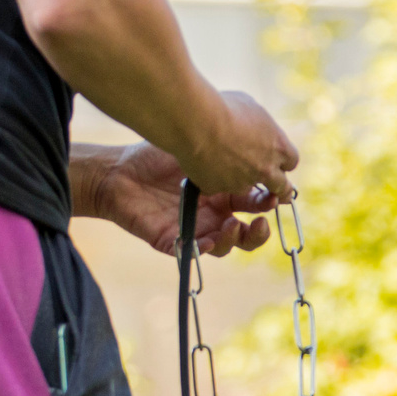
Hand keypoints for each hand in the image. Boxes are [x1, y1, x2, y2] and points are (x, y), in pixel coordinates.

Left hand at [78, 142, 276, 256]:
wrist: (118, 171)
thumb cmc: (156, 155)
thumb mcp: (193, 149)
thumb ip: (221, 151)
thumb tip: (254, 141)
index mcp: (223, 193)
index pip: (254, 205)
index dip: (268, 204)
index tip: (278, 196)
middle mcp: (213, 214)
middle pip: (247, 233)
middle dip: (259, 232)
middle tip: (262, 222)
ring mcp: (195, 229)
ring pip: (224, 246)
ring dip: (233, 239)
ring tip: (230, 224)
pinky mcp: (173, 241)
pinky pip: (191, 253)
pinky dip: (201, 250)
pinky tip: (205, 242)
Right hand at [183, 89, 300, 202]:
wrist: (197, 120)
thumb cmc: (224, 106)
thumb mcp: (251, 108)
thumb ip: (259, 125)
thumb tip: (254, 127)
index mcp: (279, 147)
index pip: (291, 161)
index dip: (282, 160)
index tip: (275, 158)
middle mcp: (265, 170)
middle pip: (281, 187)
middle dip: (278, 187)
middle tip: (270, 184)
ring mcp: (242, 183)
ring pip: (245, 187)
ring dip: (238, 179)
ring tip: (221, 161)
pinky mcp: (218, 189)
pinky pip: (216, 186)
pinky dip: (210, 177)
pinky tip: (201, 161)